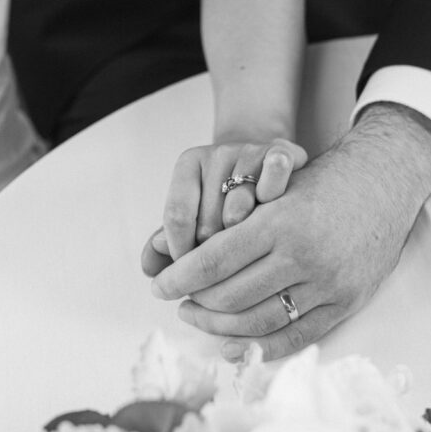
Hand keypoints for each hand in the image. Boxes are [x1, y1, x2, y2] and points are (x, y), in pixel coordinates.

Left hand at [141, 138, 306, 273]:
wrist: (273, 167)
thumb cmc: (228, 201)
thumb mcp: (197, 216)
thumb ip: (170, 242)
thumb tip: (149, 267)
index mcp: (190, 163)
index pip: (177, 216)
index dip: (181, 254)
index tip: (189, 279)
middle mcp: (218, 152)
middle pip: (207, 222)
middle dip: (213, 256)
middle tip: (224, 270)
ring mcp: (251, 152)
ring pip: (238, 215)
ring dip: (242, 241)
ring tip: (249, 248)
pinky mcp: (280, 154)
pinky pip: (270, 192)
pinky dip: (269, 209)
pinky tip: (272, 220)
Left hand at [148, 105, 430, 360]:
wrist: (385, 182)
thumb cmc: (324, 180)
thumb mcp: (278, 189)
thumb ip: (239, 222)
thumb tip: (186, 258)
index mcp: (282, 221)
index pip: (215, 261)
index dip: (181, 278)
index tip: (160, 286)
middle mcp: (304, 255)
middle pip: (232, 296)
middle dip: (197, 302)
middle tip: (179, 299)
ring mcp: (328, 283)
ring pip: (259, 321)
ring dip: (220, 327)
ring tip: (201, 316)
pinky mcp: (346, 303)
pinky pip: (295, 337)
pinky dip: (259, 346)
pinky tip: (232, 344)